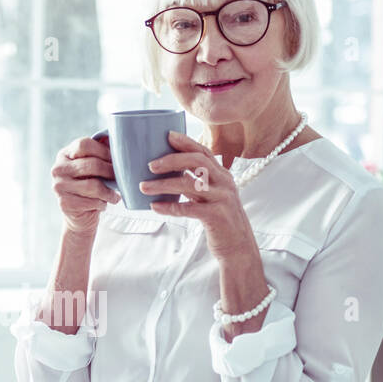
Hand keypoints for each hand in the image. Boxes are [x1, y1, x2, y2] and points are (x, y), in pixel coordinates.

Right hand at [51, 135, 119, 235]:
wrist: (78, 215)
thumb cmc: (89, 186)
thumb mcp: (93, 167)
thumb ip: (100, 152)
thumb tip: (116, 137)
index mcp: (64, 154)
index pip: (84, 145)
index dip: (104, 151)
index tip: (116, 159)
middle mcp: (58, 169)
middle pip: (91, 164)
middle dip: (110, 171)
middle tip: (121, 178)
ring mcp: (59, 186)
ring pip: (92, 185)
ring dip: (109, 192)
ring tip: (115, 195)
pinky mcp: (64, 203)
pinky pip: (90, 201)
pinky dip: (102, 203)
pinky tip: (104, 204)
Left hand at [138, 130, 257, 260]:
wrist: (238, 246)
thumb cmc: (219, 220)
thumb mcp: (210, 197)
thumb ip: (195, 184)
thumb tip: (168, 174)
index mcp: (222, 175)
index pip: (204, 152)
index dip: (186, 142)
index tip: (167, 135)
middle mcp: (224, 183)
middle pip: (198, 162)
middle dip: (172, 160)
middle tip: (150, 165)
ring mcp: (222, 198)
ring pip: (190, 185)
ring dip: (164, 185)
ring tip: (144, 187)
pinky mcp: (217, 216)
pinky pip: (189, 208)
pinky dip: (170, 207)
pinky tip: (155, 206)